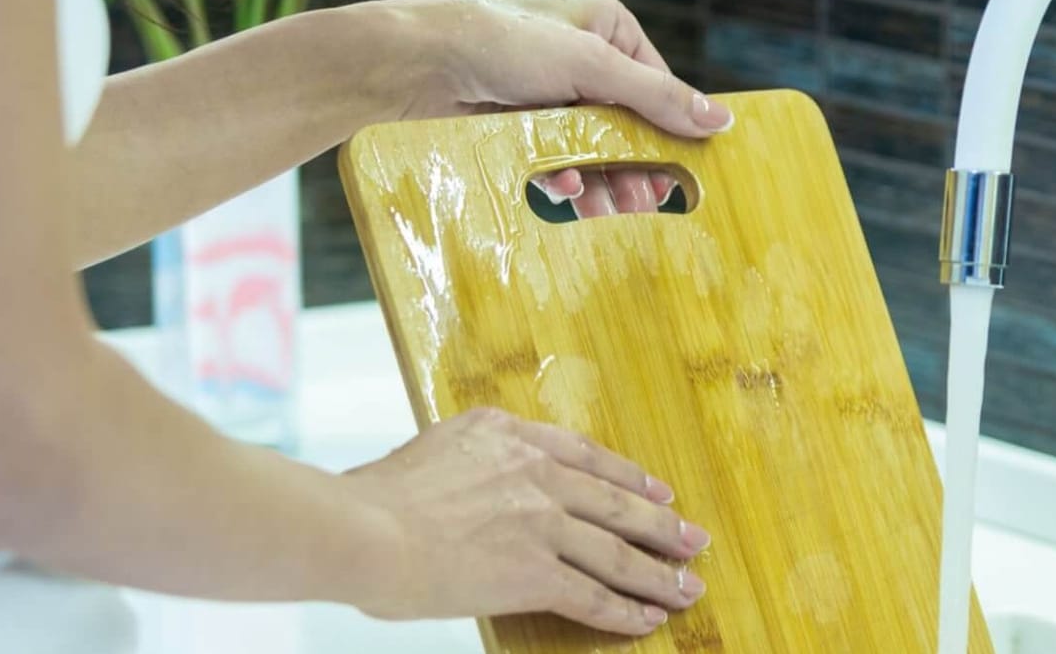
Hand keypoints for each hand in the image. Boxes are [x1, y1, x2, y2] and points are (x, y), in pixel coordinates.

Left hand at [339, 0, 732, 218]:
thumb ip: (654, 96)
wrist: (410, 64)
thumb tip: (720, 120)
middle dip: (638, 161)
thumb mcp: (588, 65)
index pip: (658, 84)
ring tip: (614, 210)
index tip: (689, 174)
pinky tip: (567, 191)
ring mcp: (548, 91)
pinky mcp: (518, 122)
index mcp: (606, 25)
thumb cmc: (499, 42)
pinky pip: (557, 157)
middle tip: (650, 203)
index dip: (673, 129)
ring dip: (605, 178)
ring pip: (593, 144)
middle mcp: (580, 55)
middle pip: (628, 119)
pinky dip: (566, 177)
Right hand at [342, 407, 709, 634]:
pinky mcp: (536, 572)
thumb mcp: (434, 449)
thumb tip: (476, 480)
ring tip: (687, 587)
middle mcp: (534, 472)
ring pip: (617, 551)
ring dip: (658, 574)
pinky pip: (595, 595)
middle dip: (661, 525)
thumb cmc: (375, 499)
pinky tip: (647, 620)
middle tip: (693, 538)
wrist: (363, 530)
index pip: (586, 455)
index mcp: (508, 435)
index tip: (657, 490)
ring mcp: (541, 522)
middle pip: (616, 502)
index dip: (629, 477)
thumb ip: (471, 460)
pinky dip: (626, 611)